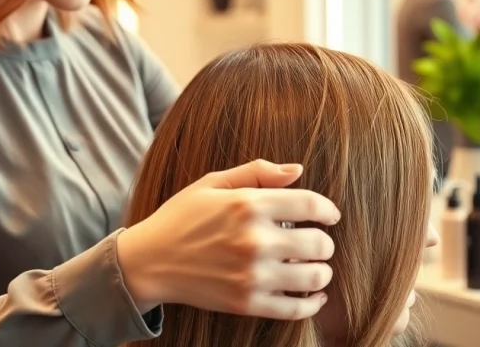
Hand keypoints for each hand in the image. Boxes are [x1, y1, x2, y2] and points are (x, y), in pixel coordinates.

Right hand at [116, 159, 339, 319]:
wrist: (150, 261)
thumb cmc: (182, 217)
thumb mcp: (213, 183)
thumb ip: (256, 172)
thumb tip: (296, 170)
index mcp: (247, 205)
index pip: (310, 205)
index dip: (328, 210)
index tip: (330, 215)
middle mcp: (254, 240)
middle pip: (320, 244)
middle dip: (324, 242)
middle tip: (316, 242)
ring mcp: (252, 276)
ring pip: (315, 277)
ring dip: (321, 271)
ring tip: (314, 266)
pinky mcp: (246, 304)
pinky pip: (296, 309)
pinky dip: (312, 304)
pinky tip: (313, 296)